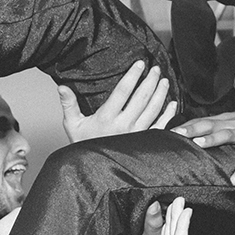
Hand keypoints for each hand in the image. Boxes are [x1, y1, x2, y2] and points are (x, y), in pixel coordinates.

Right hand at [59, 61, 175, 143]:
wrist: (94, 171)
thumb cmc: (83, 146)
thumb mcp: (73, 125)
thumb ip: (69, 104)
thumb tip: (62, 87)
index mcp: (106, 118)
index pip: (123, 91)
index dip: (133, 75)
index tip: (140, 64)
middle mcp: (123, 126)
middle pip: (141, 98)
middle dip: (151, 81)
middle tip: (156, 69)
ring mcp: (136, 135)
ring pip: (153, 110)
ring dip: (160, 94)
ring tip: (164, 80)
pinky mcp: (144, 143)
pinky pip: (160, 127)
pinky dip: (168, 115)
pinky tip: (172, 104)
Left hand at [172, 110, 234, 184]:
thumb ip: (219, 127)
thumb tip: (198, 134)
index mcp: (226, 119)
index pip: (202, 121)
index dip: (186, 125)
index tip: (168, 130)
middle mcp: (233, 124)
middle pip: (209, 125)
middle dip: (192, 129)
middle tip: (176, 134)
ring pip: (226, 136)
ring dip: (212, 140)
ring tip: (198, 146)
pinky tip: (234, 180)